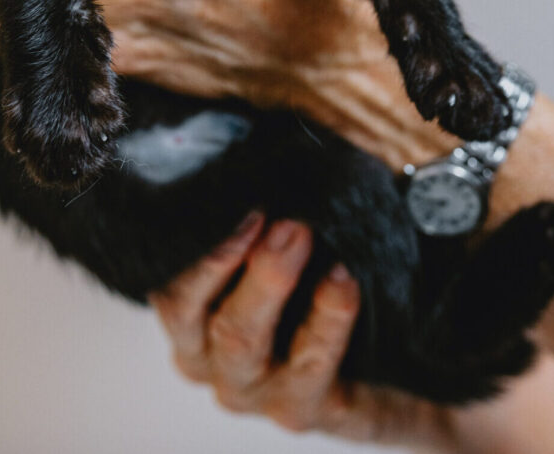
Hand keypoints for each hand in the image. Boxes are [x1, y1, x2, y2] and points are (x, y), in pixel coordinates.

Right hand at [149, 213, 452, 447]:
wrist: (388, 363)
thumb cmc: (320, 280)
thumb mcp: (287, 240)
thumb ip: (266, 205)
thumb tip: (264, 143)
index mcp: (191, 312)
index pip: (164, 278)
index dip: (189, 238)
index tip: (223, 193)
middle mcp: (206, 354)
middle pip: (188, 309)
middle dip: (224, 253)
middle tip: (267, 212)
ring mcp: (250, 389)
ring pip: (240, 339)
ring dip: (269, 280)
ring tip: (302, 232)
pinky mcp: (297, 410)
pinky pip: (306, 368)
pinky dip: (325, 320)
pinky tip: (343, 281)